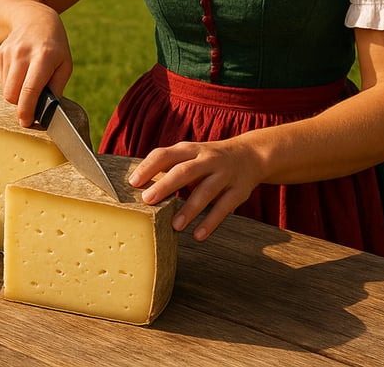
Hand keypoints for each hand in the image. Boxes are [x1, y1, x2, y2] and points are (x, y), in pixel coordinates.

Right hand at [0, 4, 73, 125]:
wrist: (34, 18)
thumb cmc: (55, 46)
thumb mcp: (65, 64)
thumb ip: (57, 87)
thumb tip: (47, 111)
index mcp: (43, 57)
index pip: (30, 89)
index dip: (27, 109)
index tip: (25, 123)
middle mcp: (22, 54)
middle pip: (12, 93)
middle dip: (20, 105)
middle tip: (30, 107)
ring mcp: (8, 52)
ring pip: (5, 89)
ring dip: (16, 94)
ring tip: (29, 83)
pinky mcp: (0, 54)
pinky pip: (2, 80)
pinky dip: (11, 83)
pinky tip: (21, 72)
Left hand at [128, 137, 263, 240]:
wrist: (250, 155)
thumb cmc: (208, 160)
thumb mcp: (190, 156)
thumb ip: (168, 167)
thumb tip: (138, 185)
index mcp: (189, 150)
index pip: (165, 154)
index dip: (148, 167)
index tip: (133, 182)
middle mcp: (207, 159)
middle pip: (184, 171)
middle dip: (165, 185)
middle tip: (147, 200)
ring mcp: (224, 175)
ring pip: (206, 191)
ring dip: (189, 209)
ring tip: (175, 225)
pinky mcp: (238, 191)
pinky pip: (224, 207)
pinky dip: (211, 222)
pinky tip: (198, 235)